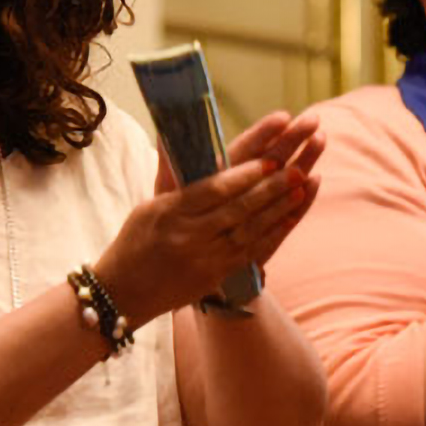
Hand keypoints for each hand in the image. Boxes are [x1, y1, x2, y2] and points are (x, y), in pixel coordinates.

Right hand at [98, 111, 324, 325]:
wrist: (122, 293)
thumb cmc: (134, 242)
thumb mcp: (147, 205)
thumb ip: (169, 173)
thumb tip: (171, 131)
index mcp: (170, 213)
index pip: (214, 190)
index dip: (244, 175)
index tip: (268, 159)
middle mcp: (189, 236)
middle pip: (237, 209)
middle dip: (270, 187)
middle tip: (296, 167)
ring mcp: (204, 259)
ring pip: (250, 230)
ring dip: (278, 207)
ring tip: (302, 185)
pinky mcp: (215, 276)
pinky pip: (251, 252)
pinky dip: (274, 232)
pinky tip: (291, 216)